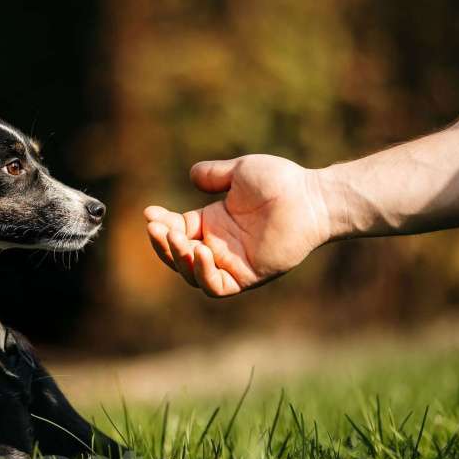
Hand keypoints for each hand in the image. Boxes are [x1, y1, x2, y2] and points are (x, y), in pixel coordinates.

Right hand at [144, 155, 332, 295]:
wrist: (309, 197)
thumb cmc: (280, 182)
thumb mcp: (239, 172)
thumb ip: (215, 175)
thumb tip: (192, 175)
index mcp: (213, 223)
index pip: (177, 230)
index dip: (161, 225)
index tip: (149, 213)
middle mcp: (219, 245)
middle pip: (178, 255)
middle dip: (164, 244)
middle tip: (158, 229)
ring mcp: (232, 263)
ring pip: (192, 274)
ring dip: (179, 259)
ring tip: (179, 241)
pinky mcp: (247, 276)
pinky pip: (216, 287)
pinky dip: (202, 274)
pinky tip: (200, 253)